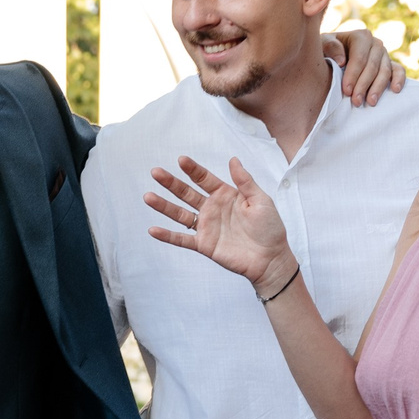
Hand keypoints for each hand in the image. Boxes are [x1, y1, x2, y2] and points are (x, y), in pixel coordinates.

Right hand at [146, 154, 293, 288]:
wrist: (270, 258)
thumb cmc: (270, 228)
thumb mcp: (261, 200)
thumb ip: (245, 181)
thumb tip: (233, 159)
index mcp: (226, 195)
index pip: (205, 179)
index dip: (193, 170)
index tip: (181, 160)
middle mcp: (212, 209)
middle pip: (187, 193)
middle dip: (171, 183)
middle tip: (155, 172)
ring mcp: (206, 227)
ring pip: (180, 214)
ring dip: (164, 206)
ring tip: (148, 196)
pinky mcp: (204, 245)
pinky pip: (182, 239)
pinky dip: (167, 235)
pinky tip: (153, 229)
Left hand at [328, 27, 403, 104]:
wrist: (333, 54)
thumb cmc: (327, 50)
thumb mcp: (323, 45)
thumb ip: (330, 48)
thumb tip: (342, 61)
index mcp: (360, 36)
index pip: (359, 57)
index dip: (353, 75)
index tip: (346, 91)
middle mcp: (375, 43)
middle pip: (372, 66)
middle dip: (364, 85)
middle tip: (356, 101)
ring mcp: (384, 54)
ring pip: (385, 71)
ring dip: (378, 87)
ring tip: (370, 102)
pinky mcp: (390, 64)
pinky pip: (398, 70)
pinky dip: (399, 79)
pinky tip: (395, 90)